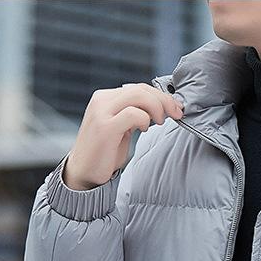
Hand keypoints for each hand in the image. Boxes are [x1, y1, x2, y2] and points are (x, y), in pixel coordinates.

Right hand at [62, 83, 182, 189]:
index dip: (161, 96)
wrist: (83, 173)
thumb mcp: (121, 128)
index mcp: (106, 98)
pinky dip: (144, 119)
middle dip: (164, 100)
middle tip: (177, 114)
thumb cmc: (104, 153)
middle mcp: (102, 100)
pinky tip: (144, 129)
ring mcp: (102, 112)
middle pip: (141, 89)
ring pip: (139, 96)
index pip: (139, 88)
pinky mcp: (105, 127)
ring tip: (160, 122)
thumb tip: (159, 108)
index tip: (175, 108)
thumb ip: (134, 115)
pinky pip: (133, 114)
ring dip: (157, 107)